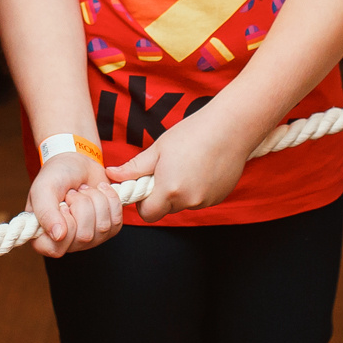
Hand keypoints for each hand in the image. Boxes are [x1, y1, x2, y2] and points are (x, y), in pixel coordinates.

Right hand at [28, 150, 123, 256]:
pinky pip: (116, 221)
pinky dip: (109, 199)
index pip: (57, 248)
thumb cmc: (56, 175)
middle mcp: (67, 243)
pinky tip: (97, 192)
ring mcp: (89, 239)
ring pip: (102, 227)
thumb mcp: (43, 188)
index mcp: (43, 238)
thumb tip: (58, 236)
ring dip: (95, 199)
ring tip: (83, 191)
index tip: (62, 205)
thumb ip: (45, 212)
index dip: (64, 224)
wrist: (77, 162)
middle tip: (72, 194)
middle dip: (82, 205)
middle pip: (84, 236)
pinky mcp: (108, 229)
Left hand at [113, 113, 250, 222]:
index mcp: (169, 189)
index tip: (146, 185)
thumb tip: (112, 175)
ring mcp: (206, 201)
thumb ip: (134, 168)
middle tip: (168, 168)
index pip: (148, 214)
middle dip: (162, 194)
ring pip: (184, 204)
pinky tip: (202, 168)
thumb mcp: (158, 149)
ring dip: (181, 191)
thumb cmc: (192, 134)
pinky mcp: (219, 197)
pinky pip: (200, 199)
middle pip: (166, 209)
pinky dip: (197, 189)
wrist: (231, 128)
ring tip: (188, 164)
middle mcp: (188, 200)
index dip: (144, 202)